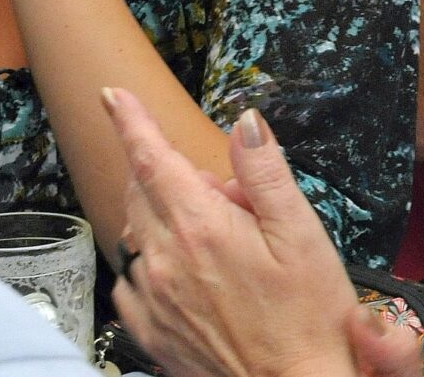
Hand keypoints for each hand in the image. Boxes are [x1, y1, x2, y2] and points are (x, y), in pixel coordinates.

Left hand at [106, 91, 361, 376]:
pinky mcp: (150, 327)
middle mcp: (166, 260)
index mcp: (203, 228)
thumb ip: (266, 173)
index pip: (152, 159)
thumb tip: (246, 121)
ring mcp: (153, 297)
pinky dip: (158, 260)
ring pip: (140, 233)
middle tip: (230, 196)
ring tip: (224, 239)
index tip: (114, 95)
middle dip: (173, 175)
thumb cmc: (309, 315)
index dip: (131, 122)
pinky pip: (136, 277)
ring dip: (168, 217)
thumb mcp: (303, 233)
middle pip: (142, 193)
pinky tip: (197, 273)